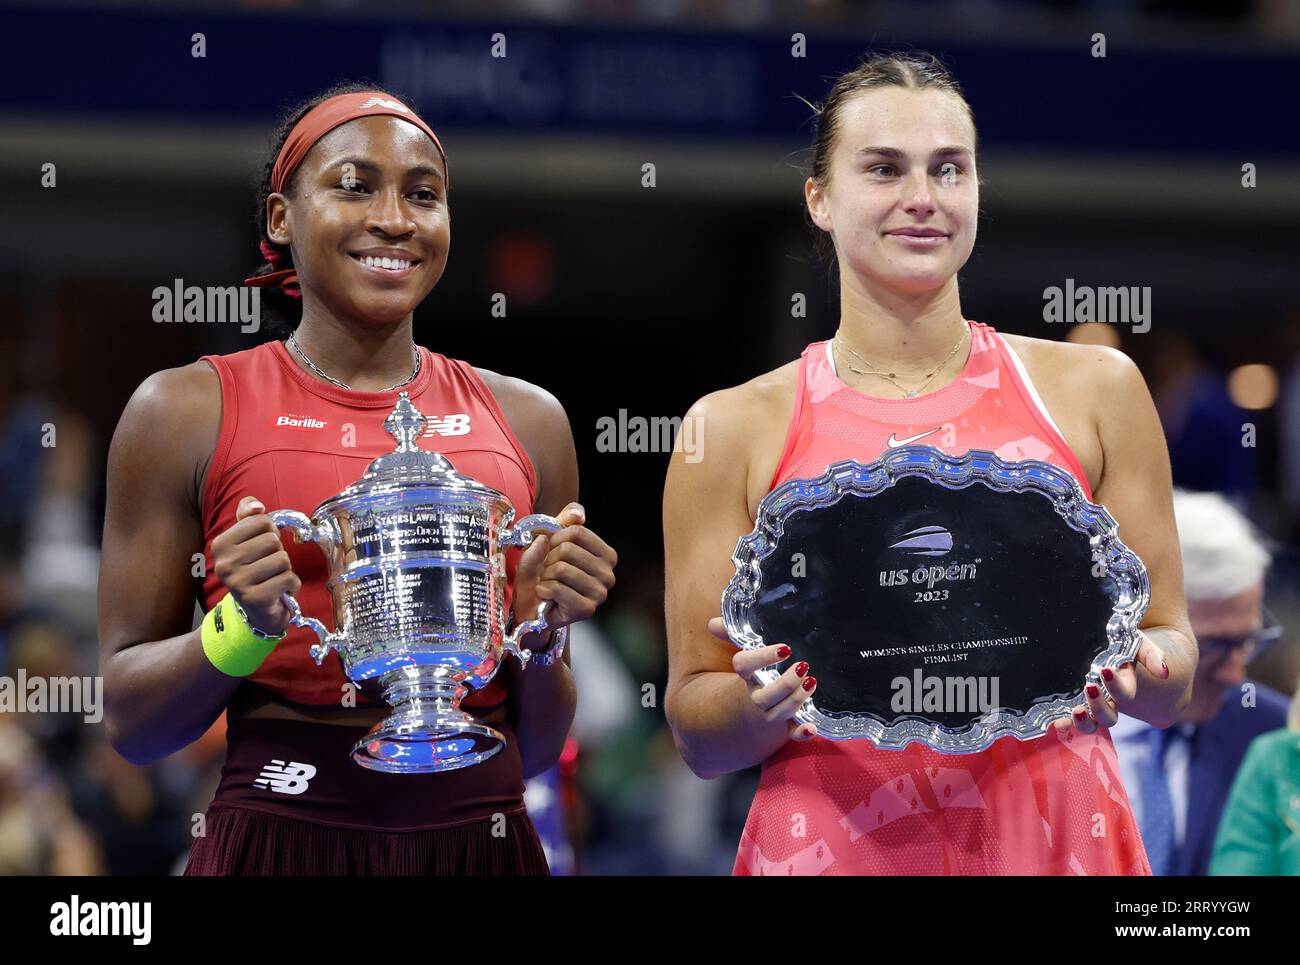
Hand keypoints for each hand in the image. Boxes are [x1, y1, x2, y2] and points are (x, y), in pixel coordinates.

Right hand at [210, 496, 300, 634]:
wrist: (257, 611)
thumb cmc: (256, 568)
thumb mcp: (249, 538)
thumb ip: (249, 515)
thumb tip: (256, 506)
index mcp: (220, 545)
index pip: (260, 521)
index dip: (270, 532)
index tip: (262, 548)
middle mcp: (224, 563)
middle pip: (273, 540)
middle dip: (278, 552)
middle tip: (268, 567)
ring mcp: (237, 582)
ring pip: (283, 559)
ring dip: (286, 569)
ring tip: (273, 578)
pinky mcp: (255, 598)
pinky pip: (289, 578)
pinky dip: (292, 585)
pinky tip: (280, 591)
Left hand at [511, 503, 616, 632]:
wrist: (532, 606)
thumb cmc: (542, 572)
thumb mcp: (548, 542)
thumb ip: (561, 522)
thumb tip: (578, 514)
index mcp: (606, 555)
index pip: (577, 531)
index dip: (554, 538)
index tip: (549, 549)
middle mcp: (609, 574)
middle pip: (568, 550)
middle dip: (548, 559)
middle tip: (546, 570)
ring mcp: (600, 593)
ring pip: (562, 569)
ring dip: (545, 575)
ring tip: (546, 582)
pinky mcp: (586, 609)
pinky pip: (557, 589)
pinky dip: (543, 589)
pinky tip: (545, 594)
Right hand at [707, 617, 817, 741]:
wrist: (751, 706)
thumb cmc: (754, 673)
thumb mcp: (746, 653)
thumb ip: (732, 635)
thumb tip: (713, 624)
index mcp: (746, 676)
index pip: (744, 666)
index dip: (762, 658)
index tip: (785, 648)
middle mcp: (756, 697)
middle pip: (764, 696)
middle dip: (784, 683)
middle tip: (802, 666)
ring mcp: (770, 713)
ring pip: (779, 713)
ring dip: (795, 700)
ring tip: (811, 682)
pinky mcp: (785, 725)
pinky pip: (791, 733)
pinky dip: (800, 733)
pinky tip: (811, 728)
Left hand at [1053, 631, 1169, 735]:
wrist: (1100, 638)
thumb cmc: (1119, 641)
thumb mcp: (1135, 641)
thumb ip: (1150, 653)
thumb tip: (1163, 672)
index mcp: (1123, 685)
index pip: (1124, 693)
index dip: (1117, 687)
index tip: (1105, 670)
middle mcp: (1108, 700)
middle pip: (1109, 717)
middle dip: (1100, 707)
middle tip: (1089, 687)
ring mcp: (1089, 705)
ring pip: (1091, 724)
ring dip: (1083, 723)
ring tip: (1076, 711)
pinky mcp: (1070, 704)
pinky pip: (1068, 721)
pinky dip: (1063, 724)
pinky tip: (1056, 722)